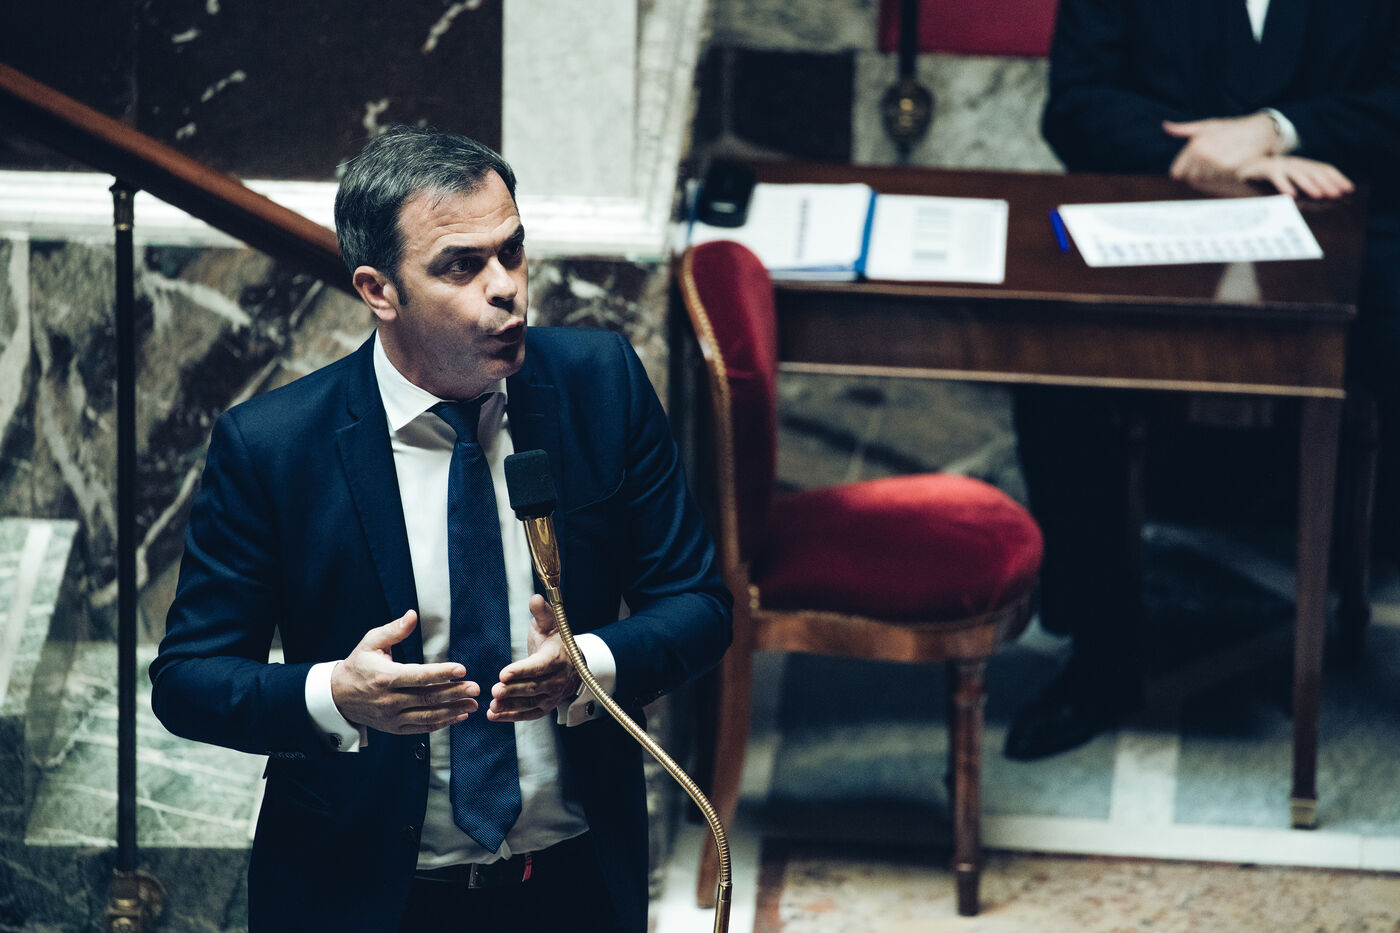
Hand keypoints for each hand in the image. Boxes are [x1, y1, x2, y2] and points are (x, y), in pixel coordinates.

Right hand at [330, 610, 479, 733]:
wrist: (338, 696)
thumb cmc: (359, 665)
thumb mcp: (371, 642)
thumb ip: (394, 630)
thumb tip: (412, 615)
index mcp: (385, 677)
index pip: (418, 676)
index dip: (441, 673)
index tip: (462, 669)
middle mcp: (389, 699)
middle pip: (427, 698)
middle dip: (454, 693)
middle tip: (476, 688)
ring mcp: (391, 716)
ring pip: (427, 716)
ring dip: (453, 711)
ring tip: (473, 704)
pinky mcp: (394, 727)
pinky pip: (421, 727)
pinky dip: (441, 724)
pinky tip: (458, 716)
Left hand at [487, 595, 581, 722]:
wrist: (571, 664)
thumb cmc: (555, 641)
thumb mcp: (550, 624)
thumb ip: (542, 613)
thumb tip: (535, 598)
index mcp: (556, 658)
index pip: (539, 666)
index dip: (522, 670)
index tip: (504, 673)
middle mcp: (557, 680)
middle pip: (534, 687)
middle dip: (514, 690)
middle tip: (495, 690)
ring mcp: (552, 696)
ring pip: (531, 703)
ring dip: (511, 706)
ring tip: (493, 705)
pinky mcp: (545, 707)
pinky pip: (528, 714)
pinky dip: (511, 717)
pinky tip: (494, 715)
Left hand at [1164, 113, 1279, 181]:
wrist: (1259, 131)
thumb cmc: (1230, 128)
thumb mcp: (1206, 126)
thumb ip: (1184, 129)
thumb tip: (1165, 126)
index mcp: (1194, 145)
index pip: (1176, 172)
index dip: (1183, 172)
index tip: (1193, 168)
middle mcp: (1203, 153)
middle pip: (1190, 179)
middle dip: (1198, 174)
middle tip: (1210, 165)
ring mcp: (1216, 162)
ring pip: (1204, 181)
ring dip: (1211, 177)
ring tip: (1220, 164)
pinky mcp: (1230, 168)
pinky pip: (1218, 181)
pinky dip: (1222, 177)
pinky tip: (1228, 168)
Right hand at [1236, 155, 1353, 199]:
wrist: (1238, 166)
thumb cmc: (1264, 179)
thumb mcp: (1287, 181)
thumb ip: (1301, 186)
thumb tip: (1325, 197)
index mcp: (1300, 165)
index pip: (1323, 168)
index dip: (1337, 177)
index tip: (1349, 189)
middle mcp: (1292, 163)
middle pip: (1313, 171)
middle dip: (1326, 182)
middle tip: (1337, 194)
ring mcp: (1278, 164)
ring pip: (1297, 173)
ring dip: (1309, 184)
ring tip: (1319, 195)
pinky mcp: (1263, 169)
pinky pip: (1275, 176)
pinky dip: (1283, 185)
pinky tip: (1290, 195)